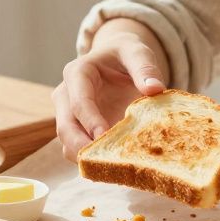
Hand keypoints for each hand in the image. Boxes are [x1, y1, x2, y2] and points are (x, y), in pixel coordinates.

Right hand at [53, 25, 166, 160]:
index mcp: (77, 73)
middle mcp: (66, 95)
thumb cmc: (125, 54)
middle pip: (65, 127)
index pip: (79, 101)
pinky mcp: (78, 130)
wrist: (116, 61)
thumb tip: (154, 89)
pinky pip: (78, 149)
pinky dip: (92, 161)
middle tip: (103, 163)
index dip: (90, 120)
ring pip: (67, 143)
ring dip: (85, 158)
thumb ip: (145, 67)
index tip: (104, 136)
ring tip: (110, 169)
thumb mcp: (136, 51)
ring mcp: (68, 115)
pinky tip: (112, 167)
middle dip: (80, 147)